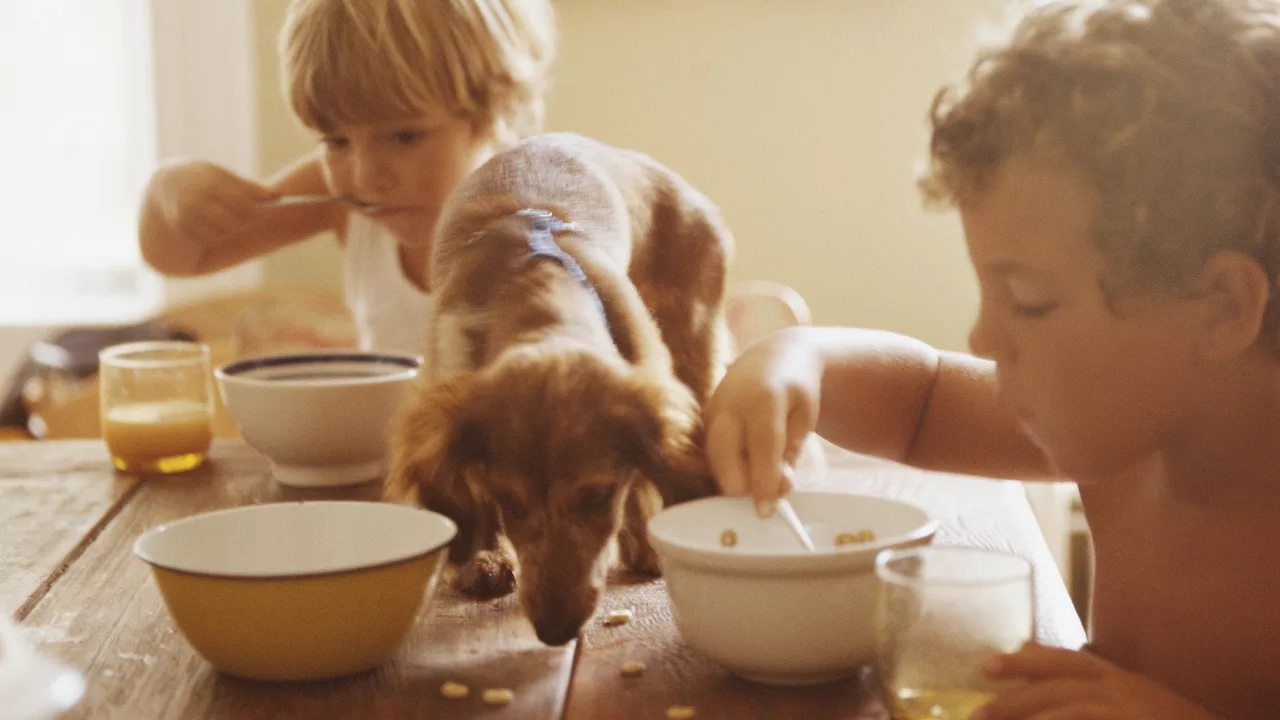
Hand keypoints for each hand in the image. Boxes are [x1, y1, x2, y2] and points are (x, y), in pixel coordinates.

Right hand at [146, 159, 277, 247]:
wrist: (167, 182)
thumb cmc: (207, 179)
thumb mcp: (226, 177)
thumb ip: (251, 188)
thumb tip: (278, 196)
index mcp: (210, 181)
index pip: (241, 203)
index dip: (255, 210)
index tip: (262, 212)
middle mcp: (195, 198)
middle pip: (232, 223)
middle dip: (243, 222)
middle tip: (246, 218)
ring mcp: (185, 214)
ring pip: (221, 234)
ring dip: (228, 230)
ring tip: (228, 219)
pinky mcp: (180, 227)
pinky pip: (208, 240)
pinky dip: (214, 236)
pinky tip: (213, 226)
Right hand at [704, 331, 822, 516]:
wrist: (770, 358)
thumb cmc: (795, 391)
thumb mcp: (805, 418)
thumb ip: (790, 454)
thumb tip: (777, 489)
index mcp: (763, 399)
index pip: (762, 450)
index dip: (764, 484)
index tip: (766, 511)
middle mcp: (730, 405)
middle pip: (726, 462)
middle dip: (746, 486)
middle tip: (772, 485)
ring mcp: (712, 412)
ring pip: (717, 465)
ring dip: (739, 478)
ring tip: (765, 465)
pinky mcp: (704, 420)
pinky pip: (715, 457)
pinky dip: (733, 466)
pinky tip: (751, 455)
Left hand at [974, 643, 1216, 719]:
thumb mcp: (1134, 699)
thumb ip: (1093, 688)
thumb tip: (1038, 674)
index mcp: (1121, 679)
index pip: (1068, 661)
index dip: (1025, 662)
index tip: (986, 666)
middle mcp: (1125, 691)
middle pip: (1062, 684)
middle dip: (1017, 696)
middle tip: (977, 711)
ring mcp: (1130, 713)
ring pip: (1070, 710)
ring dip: (1030, 717)